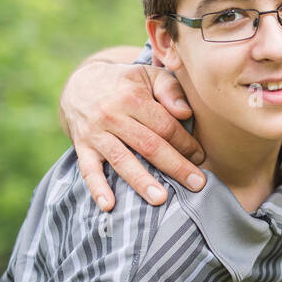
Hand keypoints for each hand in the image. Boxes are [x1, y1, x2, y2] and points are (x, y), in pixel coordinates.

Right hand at [60, 60, 204, 210]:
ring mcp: (95, 133)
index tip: (201, 157)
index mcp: (132, 97)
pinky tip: (109, 205)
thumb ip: (171, 89)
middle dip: (175, 166)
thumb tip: (186, 113)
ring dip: (141, 181)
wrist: (81, 83)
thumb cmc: (127, 83)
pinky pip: (88, 169)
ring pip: (121, 160)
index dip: (185, 143)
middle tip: (197, 184)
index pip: (165, 126)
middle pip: (148, 145)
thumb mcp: (149, 75)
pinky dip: (97, 188)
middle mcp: (112, 115)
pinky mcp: (82, 146)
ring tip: (160, 200)